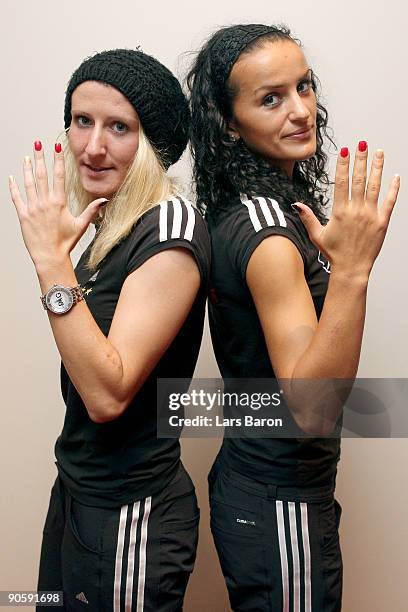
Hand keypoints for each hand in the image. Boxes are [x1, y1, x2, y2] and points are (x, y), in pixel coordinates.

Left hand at [9, 141, 106, 269]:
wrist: (50, 256)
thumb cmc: (66, 242)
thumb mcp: (81, 225)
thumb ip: (91, 210)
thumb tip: (104, 200)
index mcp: (59, 203)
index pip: (59, 176)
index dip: (58, 160)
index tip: (56, 147)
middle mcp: (45, 202)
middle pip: (42, 175)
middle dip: (40, 157)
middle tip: (38, 144)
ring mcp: (32, 208)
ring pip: (28, 183)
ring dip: (27, 168)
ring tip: (27, 157)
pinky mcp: (23, 216)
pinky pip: (16, 198)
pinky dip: (13, 187)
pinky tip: (12, 178)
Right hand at [293, 142, 399, 277]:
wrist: (352, 268)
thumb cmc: (335, 253)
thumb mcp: (317, 235)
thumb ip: (308, 218)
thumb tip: (296, 204)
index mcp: (340, 212)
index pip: (341, 182)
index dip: (343, 165)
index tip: (344, 152)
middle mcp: (356, 211)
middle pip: (359, 179)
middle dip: (360, 160)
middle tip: (362, 144)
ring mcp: (370, 215)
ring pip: (375, 186)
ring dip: (377, 168)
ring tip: (378, 153)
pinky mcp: (382, 222)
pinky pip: (390, 202)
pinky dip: (393, 189)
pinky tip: (396, 177)